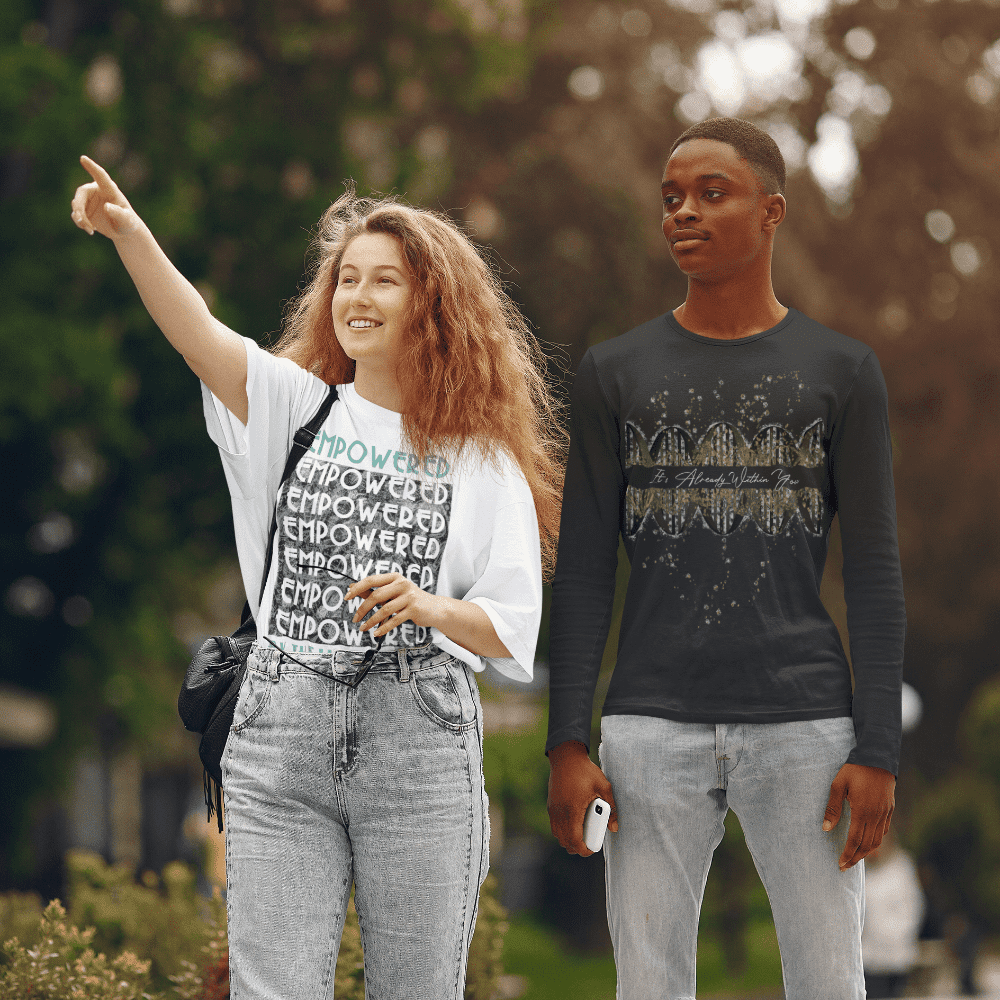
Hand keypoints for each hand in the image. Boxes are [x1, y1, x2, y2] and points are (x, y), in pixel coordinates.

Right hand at [70, 155, 140, 239]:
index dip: (92, 167)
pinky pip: (76, 214)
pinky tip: (91, 231)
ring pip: (76, 204)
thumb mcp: (127, 220)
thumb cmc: (128, 222)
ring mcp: (89, 200)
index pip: (100, 176)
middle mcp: (97, 191)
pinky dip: (80, 223)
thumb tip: (106, 207)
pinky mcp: (84, 210)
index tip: (83, 158)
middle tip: (81, 220)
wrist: (123, 230)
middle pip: (81, 192)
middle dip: (79, 206)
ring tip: (90, 229)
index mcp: (109, 189)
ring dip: (80, 217)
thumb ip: (118, 213)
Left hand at [346, 572, 439, 637]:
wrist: (434, 608)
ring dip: (371, 620)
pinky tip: (376, 632)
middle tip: (355, 618)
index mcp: (395, 577)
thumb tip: (353, 589)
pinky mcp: (414, 609)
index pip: (372, 580)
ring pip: (385, 609)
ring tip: (363, 628)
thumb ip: (374, 591)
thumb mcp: (393, 592)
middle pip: (376, 595)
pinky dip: (383, 628)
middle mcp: (402, 584)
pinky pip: (394, 620)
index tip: (347, 597)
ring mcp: (409, 596)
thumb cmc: (410, 600)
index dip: (357, 588)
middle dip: (363, 608)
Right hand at [547, 740, 618, 856]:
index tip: (592, 849)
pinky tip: (574, 824)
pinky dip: (563, 830)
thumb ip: (611, 808)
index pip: (574, 840)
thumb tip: (614, 827)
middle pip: (564, 841)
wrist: (566, 756)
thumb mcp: (604, 786)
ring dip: (568, 839)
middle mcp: (560, 812)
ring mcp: (553, 809)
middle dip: (576, 847)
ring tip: (582, 834)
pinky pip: (554, 825)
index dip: (584, 849)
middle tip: (589, 843)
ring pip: (557, 834)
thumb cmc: (585, 771)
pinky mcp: (550, 805)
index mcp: (573, 810)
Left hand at [823, 762, 894, 870]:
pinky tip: (869, 843)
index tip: (840, 864)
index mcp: (862, 811)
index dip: (848, 854)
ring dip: (866, 852)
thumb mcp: (838, 785)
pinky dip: (876, 841)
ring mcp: (885, 813)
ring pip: (877, 840)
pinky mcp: (890, 809)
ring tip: (855, 858)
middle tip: (845, 866)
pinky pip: (884, 830)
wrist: (877, 757)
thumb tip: (825, 829)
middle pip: (867, 845)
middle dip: (855, 858)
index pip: (855, 840)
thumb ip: (832, 808)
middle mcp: (876, 816)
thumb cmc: (854, 770)